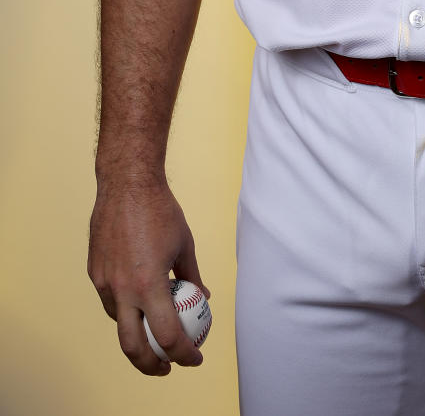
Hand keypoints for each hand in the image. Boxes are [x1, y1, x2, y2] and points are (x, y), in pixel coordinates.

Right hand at [88, 180, 209, 375]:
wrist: (126, 184)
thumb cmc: (161, 211)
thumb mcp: (185, 244)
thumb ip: (192, 274)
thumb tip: (202, 296)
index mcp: (148, 284)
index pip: (167, 336)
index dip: (183, 354)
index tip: (194, 358)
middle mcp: (122, 289)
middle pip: (133, 346)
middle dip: (151, 365)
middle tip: (167, 367)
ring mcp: (104, 282)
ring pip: (119, 323)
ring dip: (137, 335)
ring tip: (155, 335)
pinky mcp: (95, 272)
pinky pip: (111, 301)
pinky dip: (126, 309)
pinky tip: (140, 303)